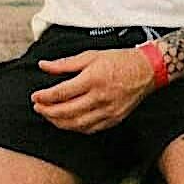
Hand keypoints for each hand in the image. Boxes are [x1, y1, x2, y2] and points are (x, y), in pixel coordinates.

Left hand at [31, 47, 154, 132]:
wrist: (147, 70)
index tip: (35, 97)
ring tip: (49, 115)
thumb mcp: (91, 55)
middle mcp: (100, 97)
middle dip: (47, 111)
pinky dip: (75, 127)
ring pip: (76, 123)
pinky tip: (67, 122)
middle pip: (66, 111)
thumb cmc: (120, 60)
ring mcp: (108, 110)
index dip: (45, 97)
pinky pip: (90, 129)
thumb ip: (65, 63)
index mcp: (93, 78)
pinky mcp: (114, 119)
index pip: (61, 92)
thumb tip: (44, 66)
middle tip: (38, 107)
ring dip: (58, 122)